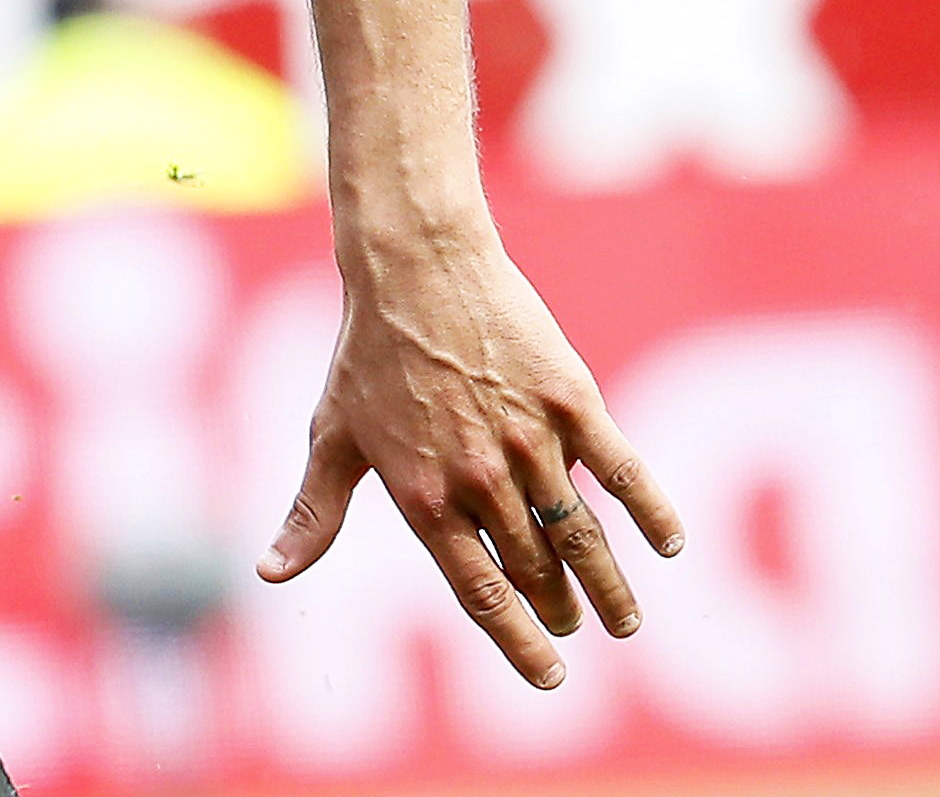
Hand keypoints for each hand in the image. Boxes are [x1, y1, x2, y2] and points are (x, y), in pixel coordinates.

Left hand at [256, 213, 683, 686]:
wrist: (415, 265)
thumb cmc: (366, 354)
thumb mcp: (330, 438)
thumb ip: (313, 514)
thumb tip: (270, 574)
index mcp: (423, 500)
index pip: (482, 596)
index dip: (520, 644)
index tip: (549, 675)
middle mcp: (479, 481)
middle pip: (536, 572)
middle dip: (562, 610)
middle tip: (578, 626)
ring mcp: (530, 442)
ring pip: (580, 537)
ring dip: (609, 585)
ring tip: (625, 621)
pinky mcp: (569, 401)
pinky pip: (620, 470)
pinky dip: (650, 509)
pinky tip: (668, 543)